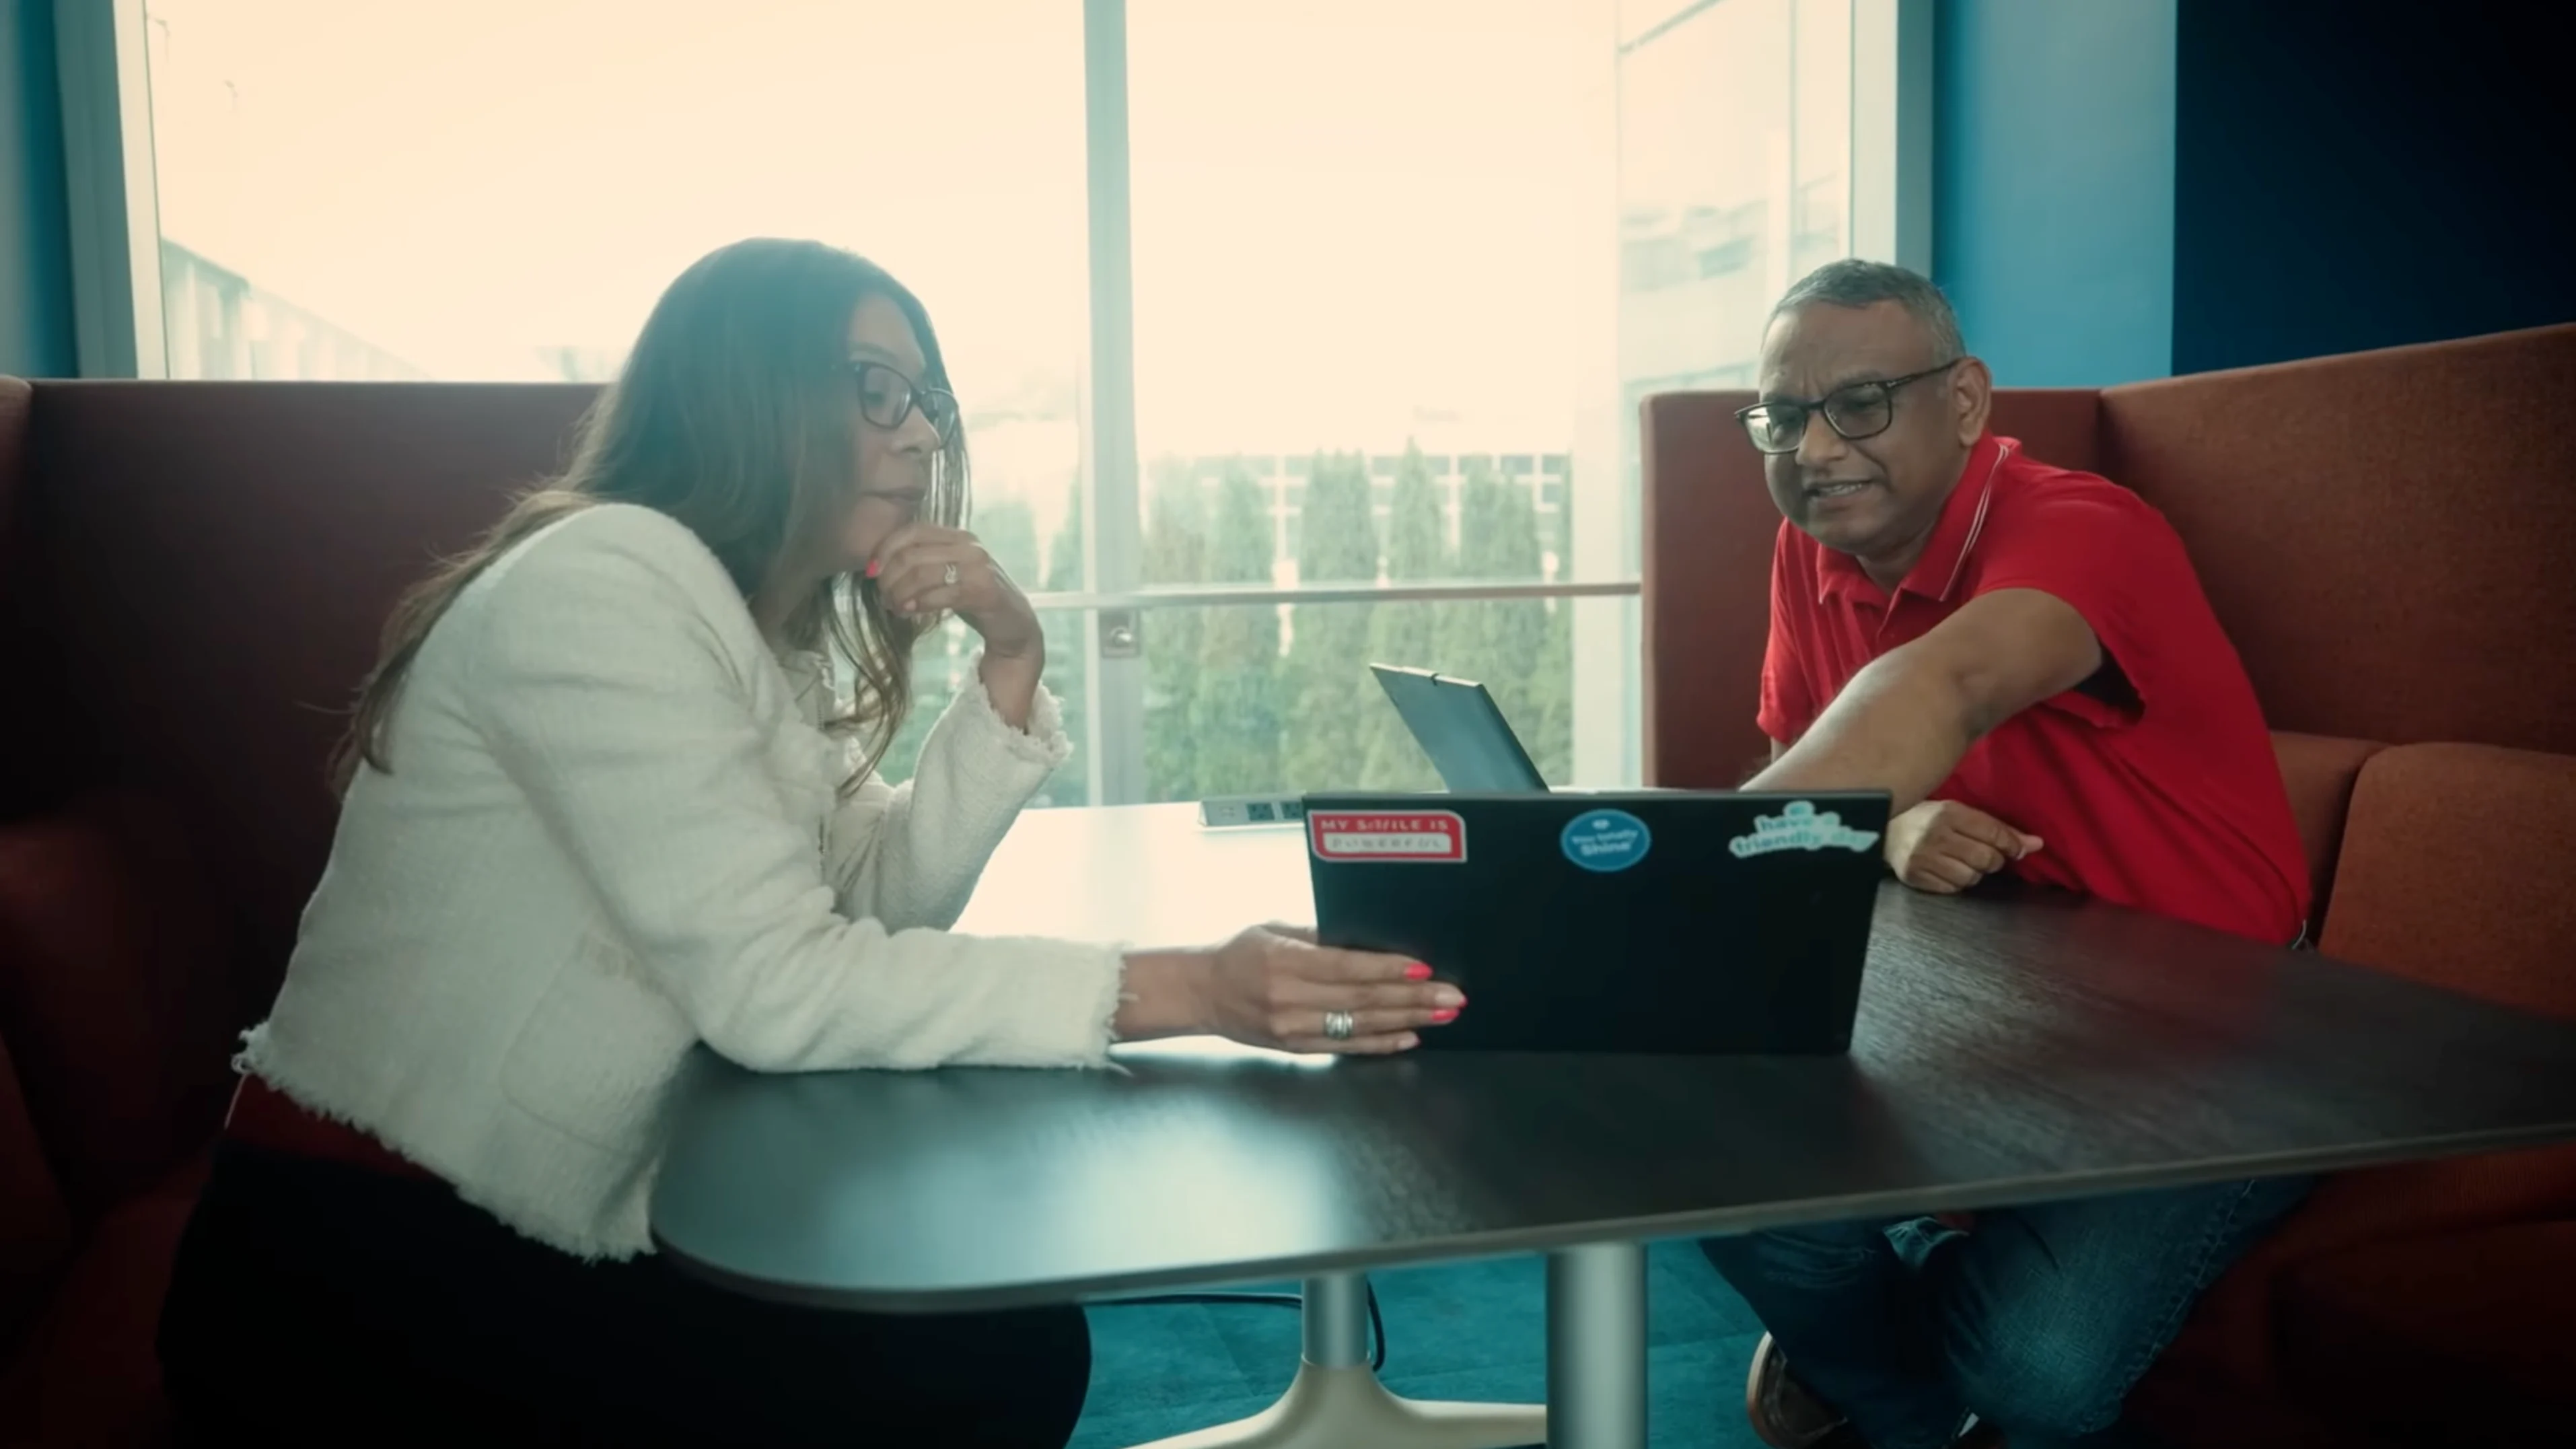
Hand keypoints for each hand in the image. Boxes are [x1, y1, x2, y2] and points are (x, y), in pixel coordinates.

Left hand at [867, 524, 1042, 660]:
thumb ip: (921, 564)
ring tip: (895, 607)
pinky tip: (909, 612)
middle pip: (912, 554)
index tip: (872, 572)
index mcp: (957, 536)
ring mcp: (978, 567)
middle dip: (889, 577)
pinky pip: (940, 594)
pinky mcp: (984, 591)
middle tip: (883, 597)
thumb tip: (877, 568)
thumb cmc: (973, 598)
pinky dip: (919, 604)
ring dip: (900, 593)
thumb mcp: (947, 574)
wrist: (1014, 624)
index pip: (912, 531)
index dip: (885, 549)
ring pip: (922, 573)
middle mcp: (968, 545)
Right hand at [1118, 925, 1464, 1054]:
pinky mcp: (1296, 1047)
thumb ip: (1317, 935)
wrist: (1200, 993)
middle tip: (1450, 996)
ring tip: (1441, 1015)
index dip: (1387, 970)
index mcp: (1285, 963)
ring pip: (1360, 1027)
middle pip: (1363, 1001)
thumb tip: (1366, 939)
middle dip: (1412, 999)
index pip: (1346, 968)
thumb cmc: (1237, 954)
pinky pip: (1346, 1047)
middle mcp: (1290, 1000)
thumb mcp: (1273, 929)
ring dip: (1407, 1021)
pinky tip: (1409, 1037)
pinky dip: (1380, 1044)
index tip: (1423, 969)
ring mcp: (1294, 1028)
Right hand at [1883, 799, 2041, 893]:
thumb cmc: (1929, 818)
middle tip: (1985, 854)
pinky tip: (1949, 870)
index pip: (1994, 834)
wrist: (1884, 829)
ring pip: (1971, 878)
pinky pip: (1953, 889)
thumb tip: (2037, 845)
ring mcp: (1923, 858)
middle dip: (1993, 860)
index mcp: (1949, 813)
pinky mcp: (1915, 877)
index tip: (2016, 850)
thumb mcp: (1961, 813)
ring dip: (1974, 872)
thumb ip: (1998, 828)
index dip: (2012, 845)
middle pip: (1986, 859)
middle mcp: (1935, 835)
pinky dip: (1957, 882)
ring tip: (1963, 861)